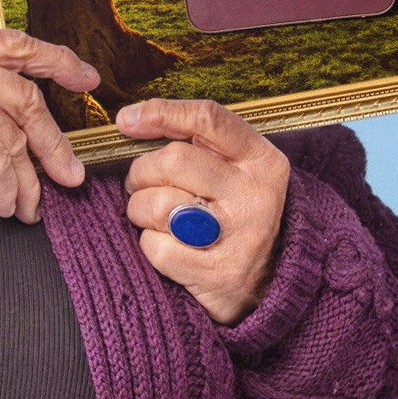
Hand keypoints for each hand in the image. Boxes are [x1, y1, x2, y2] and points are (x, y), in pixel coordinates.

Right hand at [0, 28, 99, 221]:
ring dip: (26, 180)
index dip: (57, 60)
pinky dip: (6, 190)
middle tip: (71, 173)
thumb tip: (14, 123)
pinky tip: (2, 205)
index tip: (87, 78)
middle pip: (26, 98)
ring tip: (26, 206)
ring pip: (14, 139)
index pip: (14, 44)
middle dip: (53, 143)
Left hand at [113, 97, 288, 323]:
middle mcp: (255, 194)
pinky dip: (150, 246)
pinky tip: (169, 248)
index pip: (207, 119)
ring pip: (158, 203)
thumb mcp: (237, 174)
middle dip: (141, 173)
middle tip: (142, 186)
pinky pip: (157, 247)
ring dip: (140, 211)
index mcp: (262, 161)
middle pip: (173, 160)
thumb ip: (199, 145)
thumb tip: (132, 120)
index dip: (161, 113)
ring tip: (155, 219)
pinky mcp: (219, 272)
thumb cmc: (236, 218)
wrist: (271, 285)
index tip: (127, 120)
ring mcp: (240, 235)